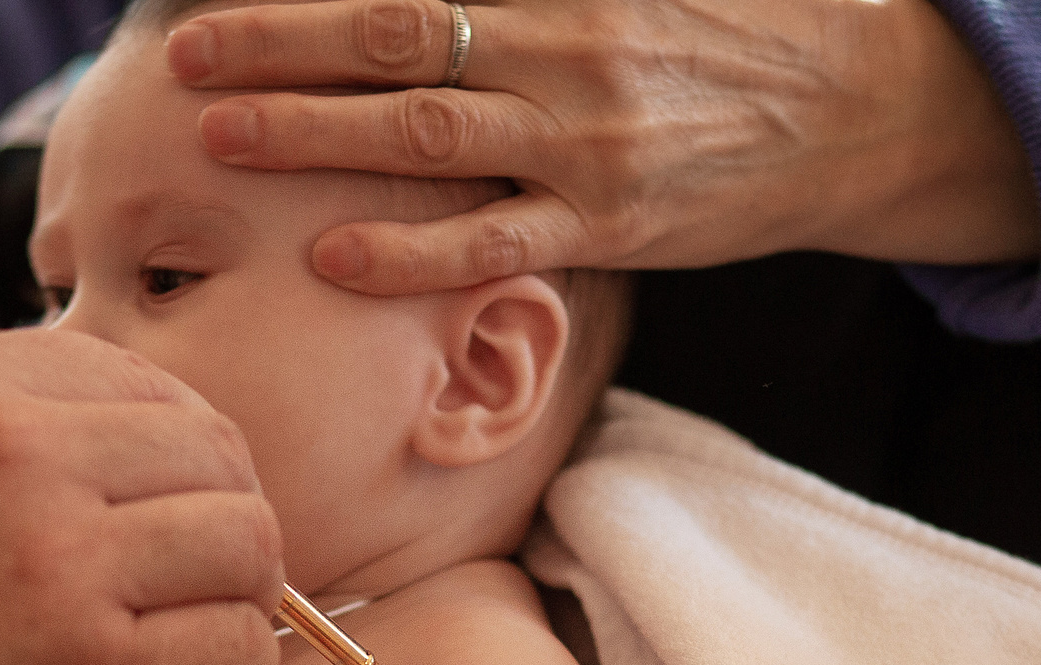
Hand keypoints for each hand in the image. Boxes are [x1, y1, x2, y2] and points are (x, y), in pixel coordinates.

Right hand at [0, 330, 283, 664]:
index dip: (175, 459)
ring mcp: (59, 561)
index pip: (142, 383)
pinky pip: (239, 648)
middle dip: (223, 526)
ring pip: (249, 544)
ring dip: (237, 600)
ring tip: (184, 641)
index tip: (156, 523)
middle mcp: (10, 448)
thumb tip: (139, 431)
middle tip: (193, 593)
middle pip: (213, 456)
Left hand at [166, 0, 1039, 293]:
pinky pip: (490, 243)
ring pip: (422, 135)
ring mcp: (582, 141)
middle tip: (186, 57)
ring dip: (312, 135)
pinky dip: (407, 252)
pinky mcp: (609, 223)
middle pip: (391, 39)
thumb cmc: (719, 33)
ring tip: (219, 138)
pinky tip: (330, 256)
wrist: (854, 104)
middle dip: (278, 46)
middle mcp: (561, 50)